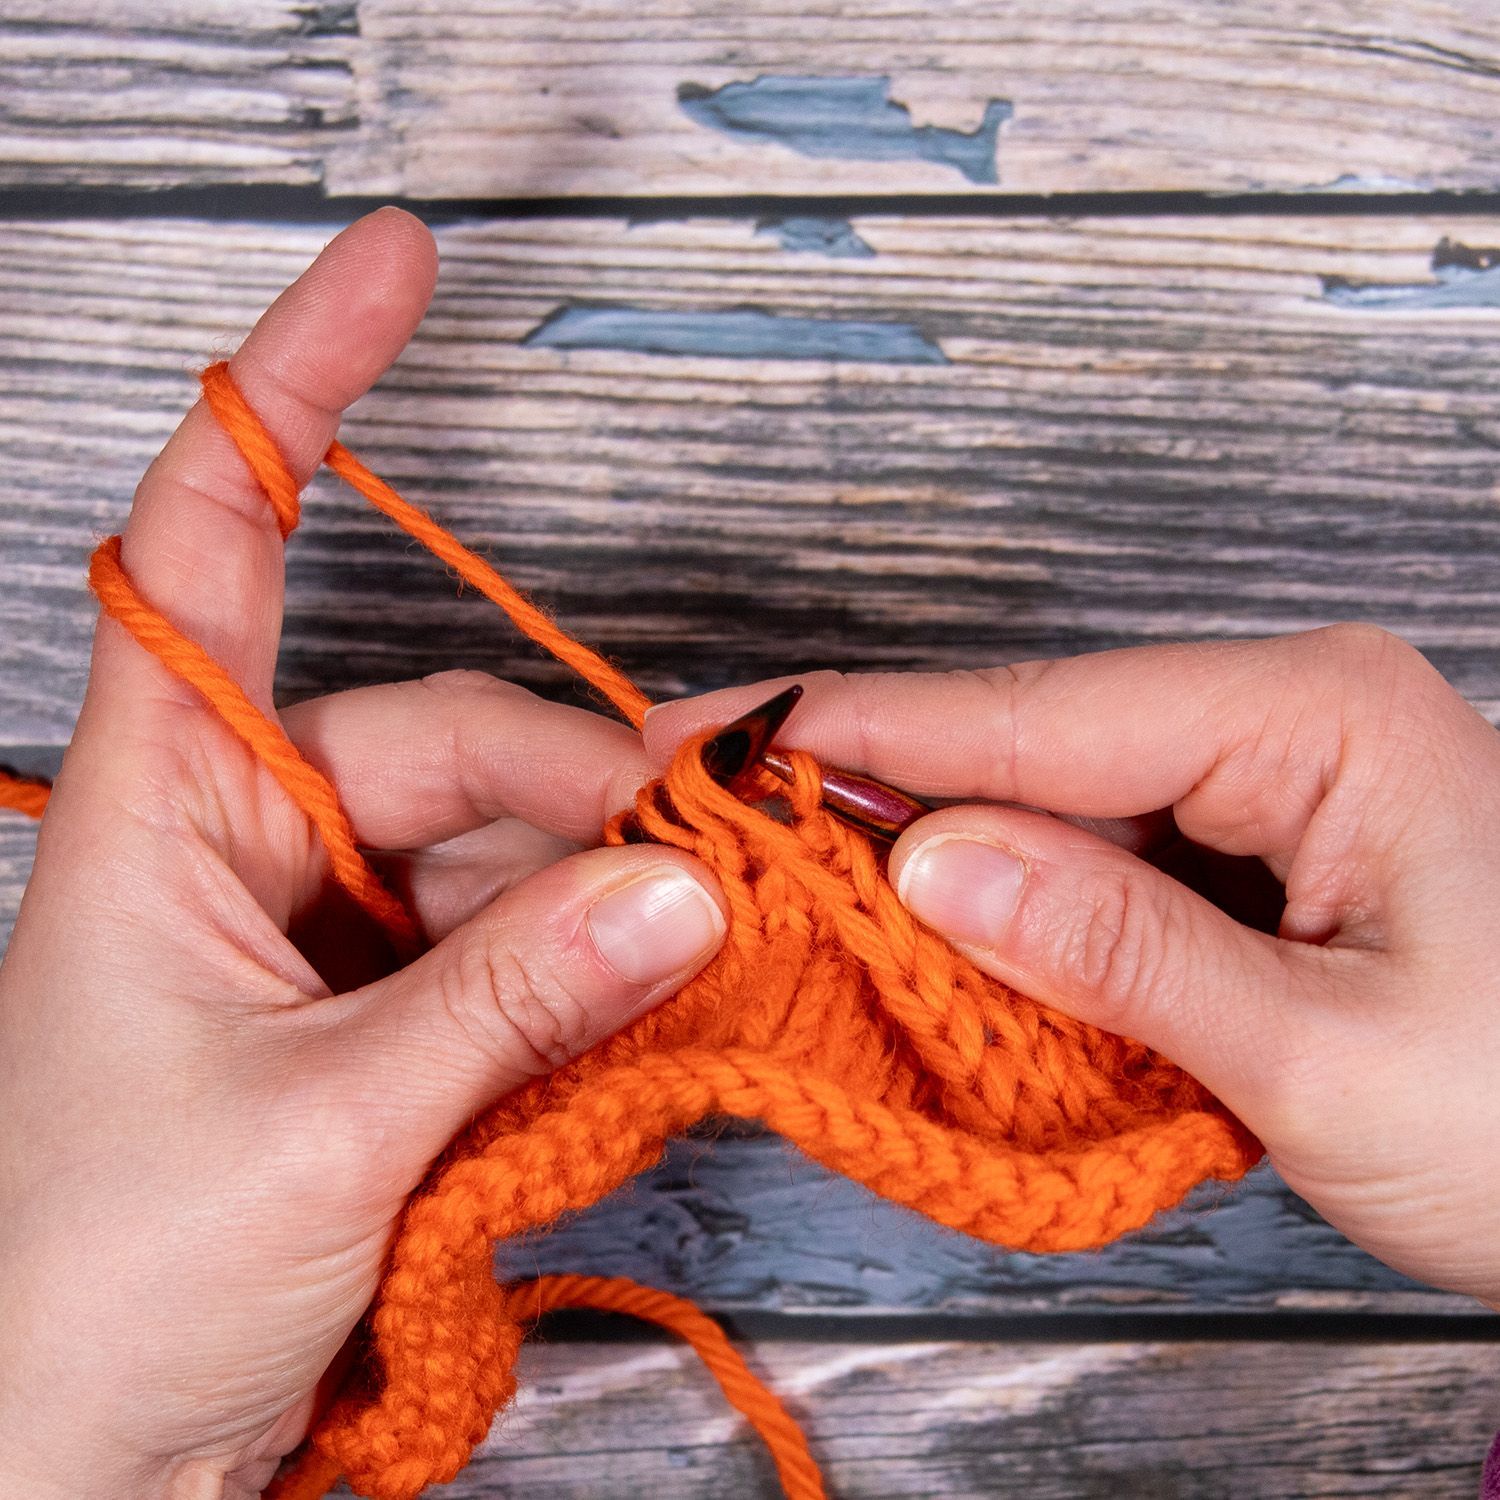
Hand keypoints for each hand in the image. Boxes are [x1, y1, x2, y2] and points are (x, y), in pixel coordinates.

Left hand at [0, 208, 726, 1497]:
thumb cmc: (83, 1298)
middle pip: (452, 738)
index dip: (297, 387)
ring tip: (701, 958)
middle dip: (588, 792)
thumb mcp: (320, 1127)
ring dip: (609, 899)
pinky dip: (596, 967)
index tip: (395, 267)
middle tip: (713, 859)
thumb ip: (511, 997)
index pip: (216, 537)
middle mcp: (253, 842)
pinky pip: (522, 942)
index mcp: (165, 812)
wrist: (71, 1469)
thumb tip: (676, 894)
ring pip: (510, 851)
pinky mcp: (392, 1011)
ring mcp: (332, 930)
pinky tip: (656, 1002)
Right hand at [647, 631, 1499, 1311]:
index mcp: (1312, 717)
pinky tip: (926, 924)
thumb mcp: (1323, 1056)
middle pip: (1030, 741)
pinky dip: (1013, 900)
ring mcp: (1269, 775)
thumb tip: (927, 862)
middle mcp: (1283, 713)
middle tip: (718, 816)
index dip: (857, 735)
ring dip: (939, 854)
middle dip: (877, 789)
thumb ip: (1116, 952)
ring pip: (1055, 801)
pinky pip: (1102, 854)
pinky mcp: (1255, 845)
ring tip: (792, 878)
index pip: (1036, 715)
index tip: (710, 744)